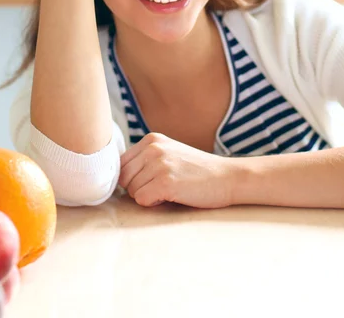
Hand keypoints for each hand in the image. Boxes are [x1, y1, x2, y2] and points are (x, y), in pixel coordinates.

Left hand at [118, 133, 238, 208]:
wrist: (227, 177)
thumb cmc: (196, 170)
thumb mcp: (168, 153)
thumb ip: (144, 159)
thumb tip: (116, 176)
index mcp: (150, 139)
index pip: (121, 164)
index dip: (132, 178)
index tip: (150, 181)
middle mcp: (152, 148)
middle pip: (123, 178)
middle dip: (138, 188)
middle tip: (161, 187)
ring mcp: (159, 164)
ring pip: (131, 191)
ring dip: (147, 196)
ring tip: (170, 190)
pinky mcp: (166, 182)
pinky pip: (141, 200)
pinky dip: (153, 204)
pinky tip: (171, 196)